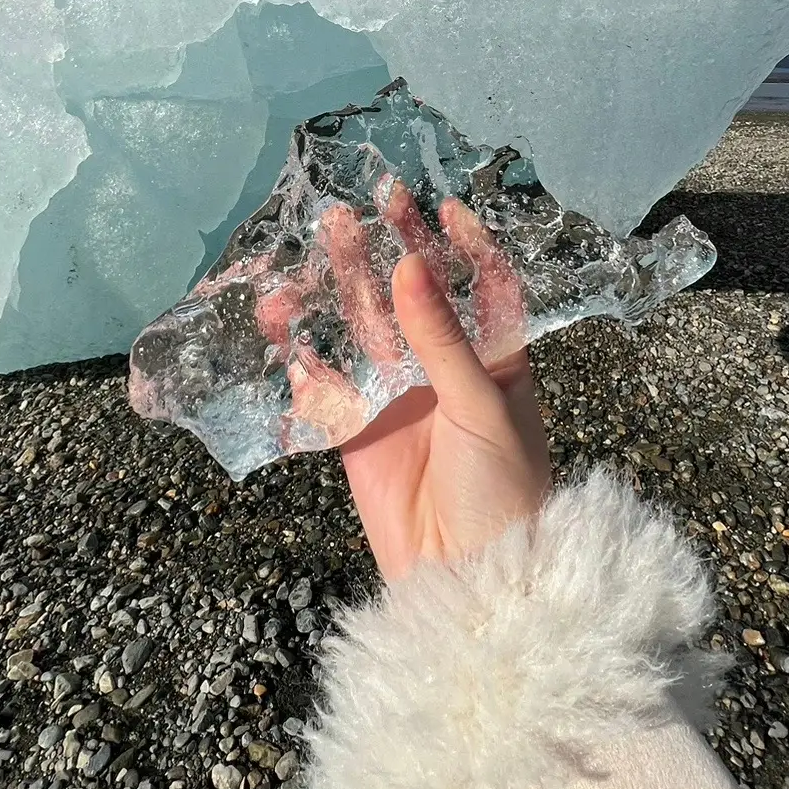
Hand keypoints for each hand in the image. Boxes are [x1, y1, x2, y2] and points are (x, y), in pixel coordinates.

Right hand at [328, 179, 552, 583]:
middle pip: (410, 297)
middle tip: (354, 207)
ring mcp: (397, 399)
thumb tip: (408, 265)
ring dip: (339, 289)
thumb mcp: (483, 410)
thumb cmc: (504, 491)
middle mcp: (443, 370)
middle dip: (384, 251)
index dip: (464, 245)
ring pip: (362, 330)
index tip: (442, 205)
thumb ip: (443, 340)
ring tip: (317, 243)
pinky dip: (304, 357)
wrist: (471, 583)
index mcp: (495, 359)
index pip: (481, 286)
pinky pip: (326, 387)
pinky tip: (285, 322)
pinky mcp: (357, 435)